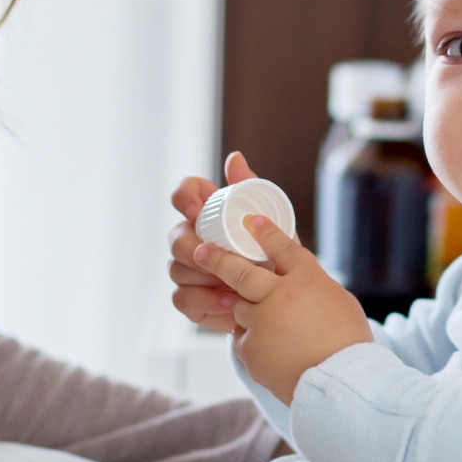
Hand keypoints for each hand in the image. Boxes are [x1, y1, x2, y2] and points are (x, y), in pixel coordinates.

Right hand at [168, 151, 258, 333]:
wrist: (285, 299)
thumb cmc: (275, 254)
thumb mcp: (271, 221)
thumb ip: (252, 189)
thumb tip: (235, 157)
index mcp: (210, 214)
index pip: (185, 193)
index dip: (184, 196)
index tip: (195, 209)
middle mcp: (193, 239)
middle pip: (175, 237)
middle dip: (191, 247)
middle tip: (212, 255)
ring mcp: (188, 270)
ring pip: (176, 269)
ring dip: (203, 277)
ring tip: (231, 284)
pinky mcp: (191, 298)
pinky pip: (182, 299)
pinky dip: (205, 302)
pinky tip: (229, 304)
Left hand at [191, 217, 372, 400]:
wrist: (340, 382)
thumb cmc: (347, 342)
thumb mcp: (339, 302)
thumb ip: (315, 288)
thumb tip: (302, 283)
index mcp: (309, 279)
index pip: (283, 246)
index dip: (266, 232)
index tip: (250, 221)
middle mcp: (282, 294)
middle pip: (242, 271)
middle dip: (218, 259)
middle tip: (200, 250)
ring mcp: (263, 320)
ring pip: (239, 306)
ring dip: (244, 310)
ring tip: (262, 321)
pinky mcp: (251, 347)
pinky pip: (242, 338)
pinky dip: (252, 341)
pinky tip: (270, 351)